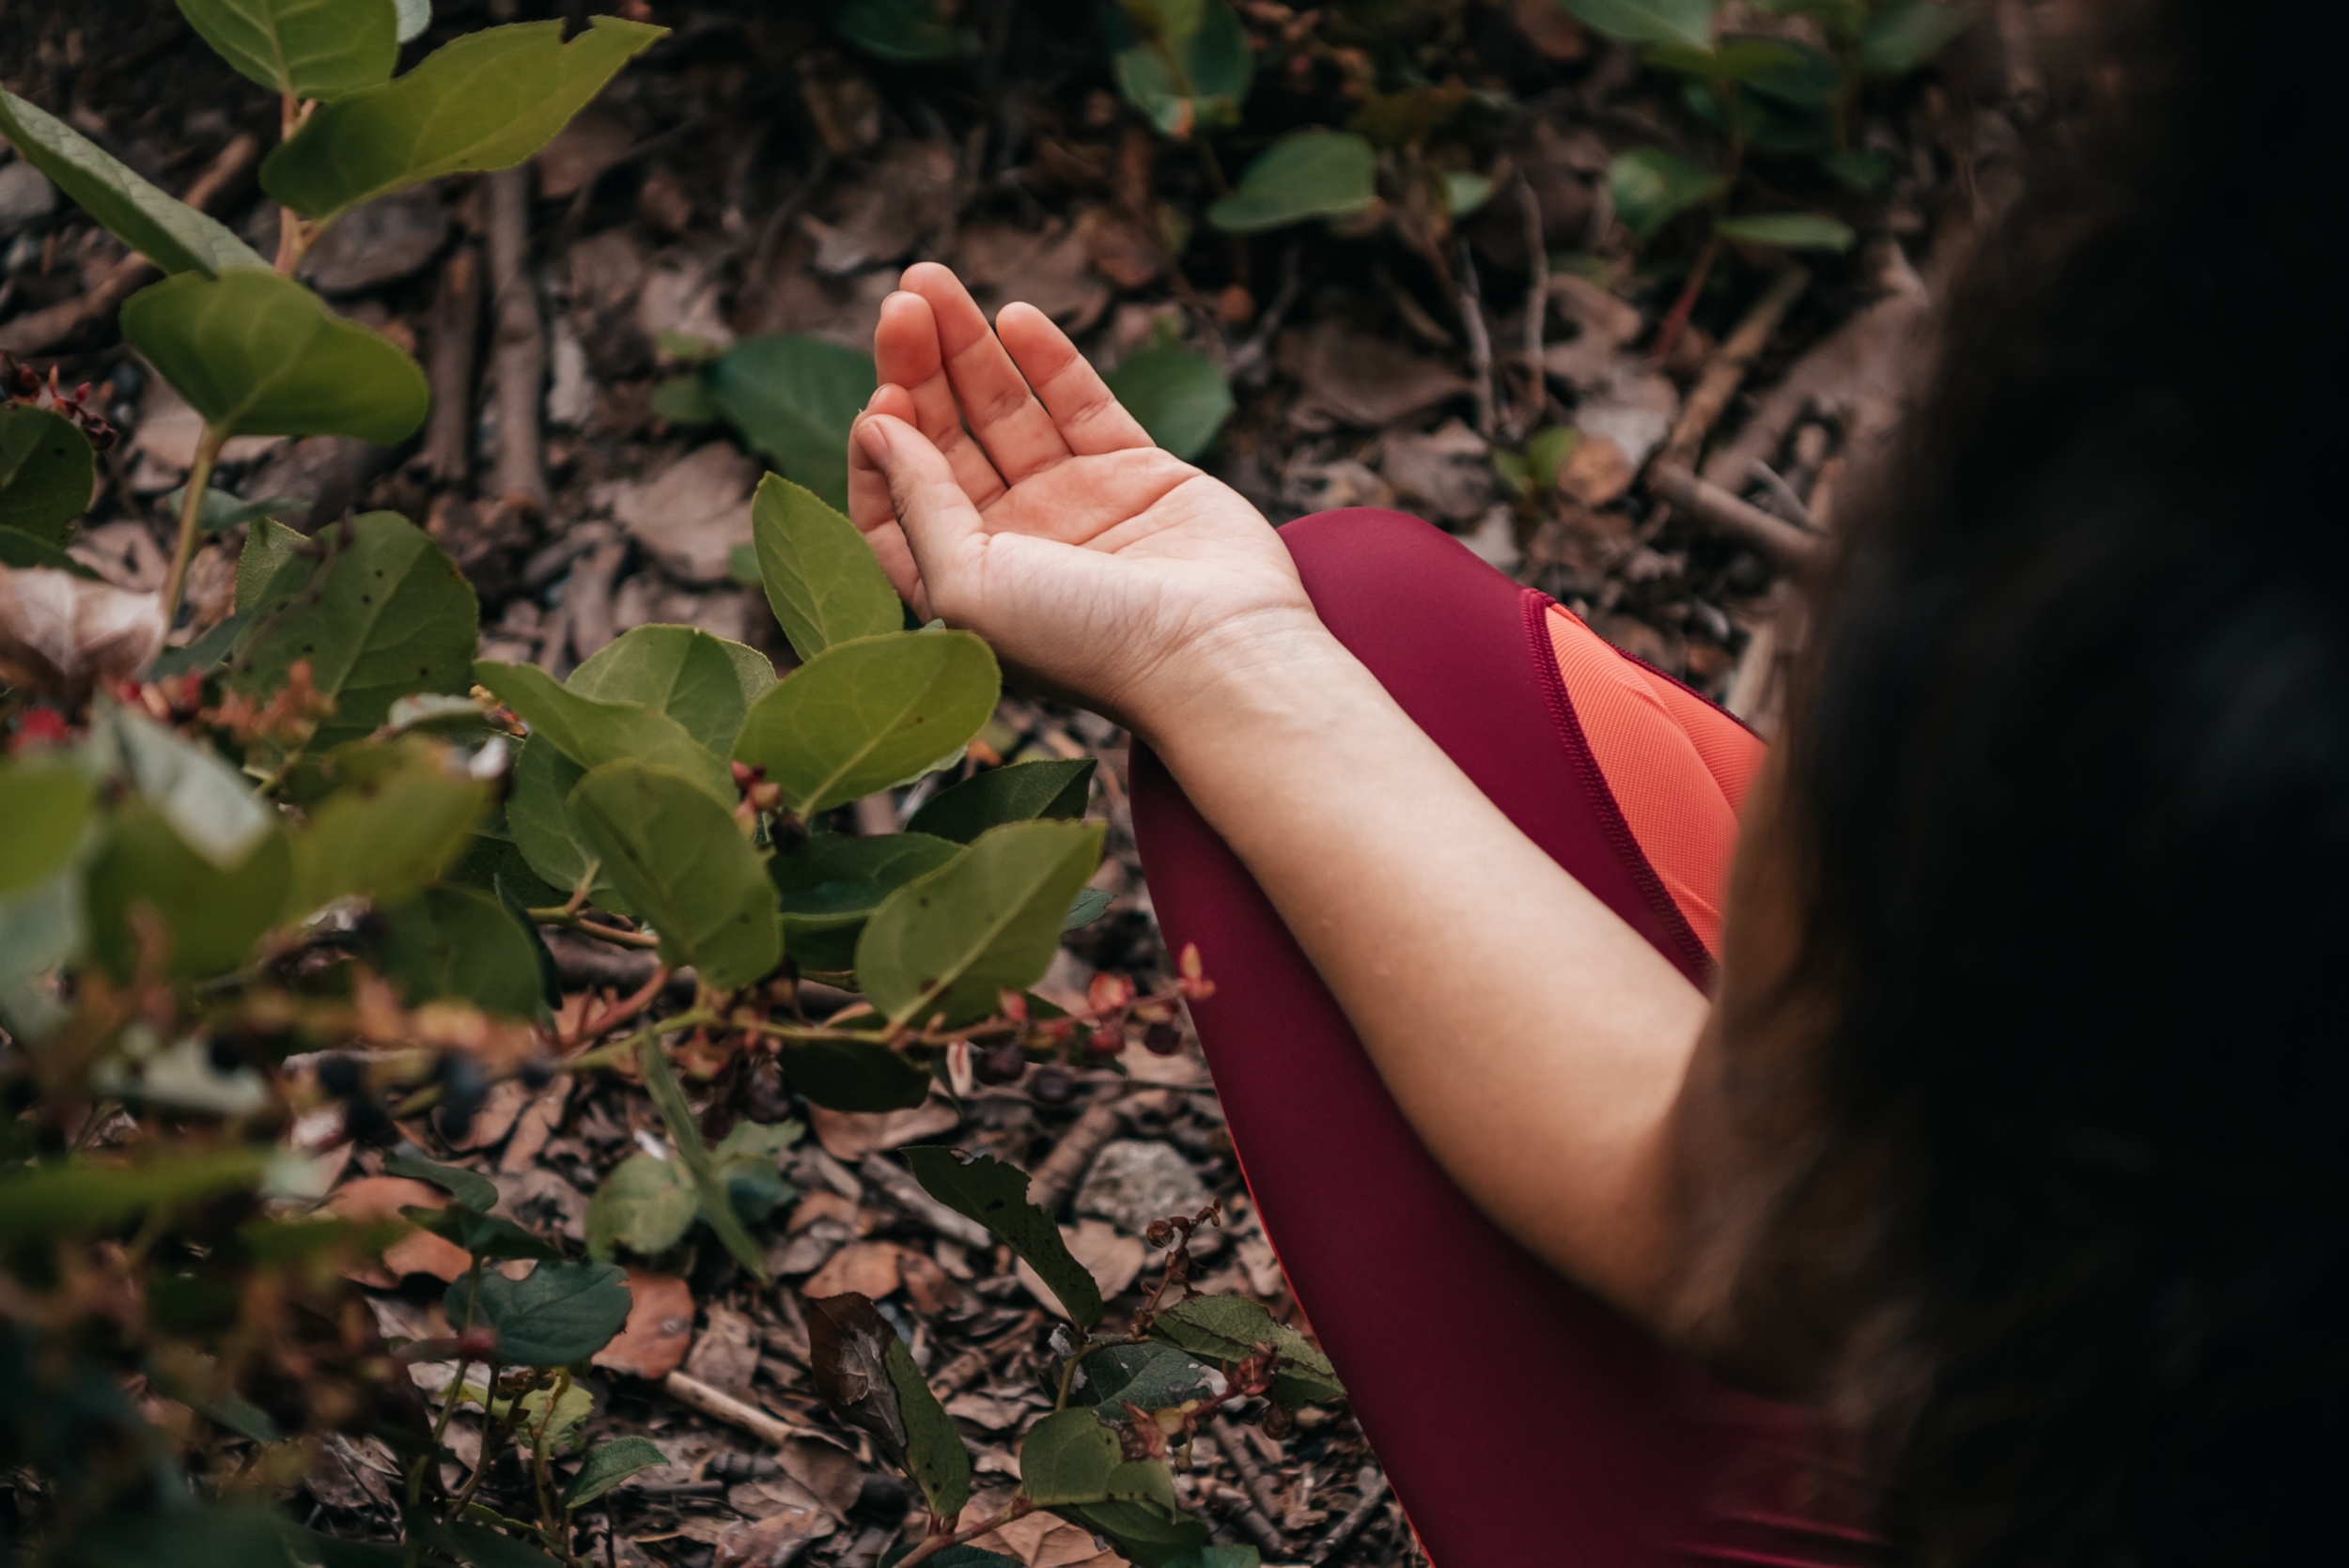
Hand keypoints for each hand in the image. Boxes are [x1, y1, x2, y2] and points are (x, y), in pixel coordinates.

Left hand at [846, 264, 1323, 732]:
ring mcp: (1076, 505)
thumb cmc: (1081, 641)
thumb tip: (874, 427)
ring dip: (968, 346)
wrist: (1212, 653)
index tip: (882, 401)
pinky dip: (1047, 359)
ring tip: (932, 281)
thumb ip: (917, 502)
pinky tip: (1013, 318)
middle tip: (902, 304)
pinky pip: (1080, 404)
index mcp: (963, 585)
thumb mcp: (965, 584)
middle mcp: (1014, 544)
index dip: (883, 448)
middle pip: (947, 441)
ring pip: (1007, 409)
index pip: (898, 502)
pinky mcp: (1136, 473)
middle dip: (918, 371)